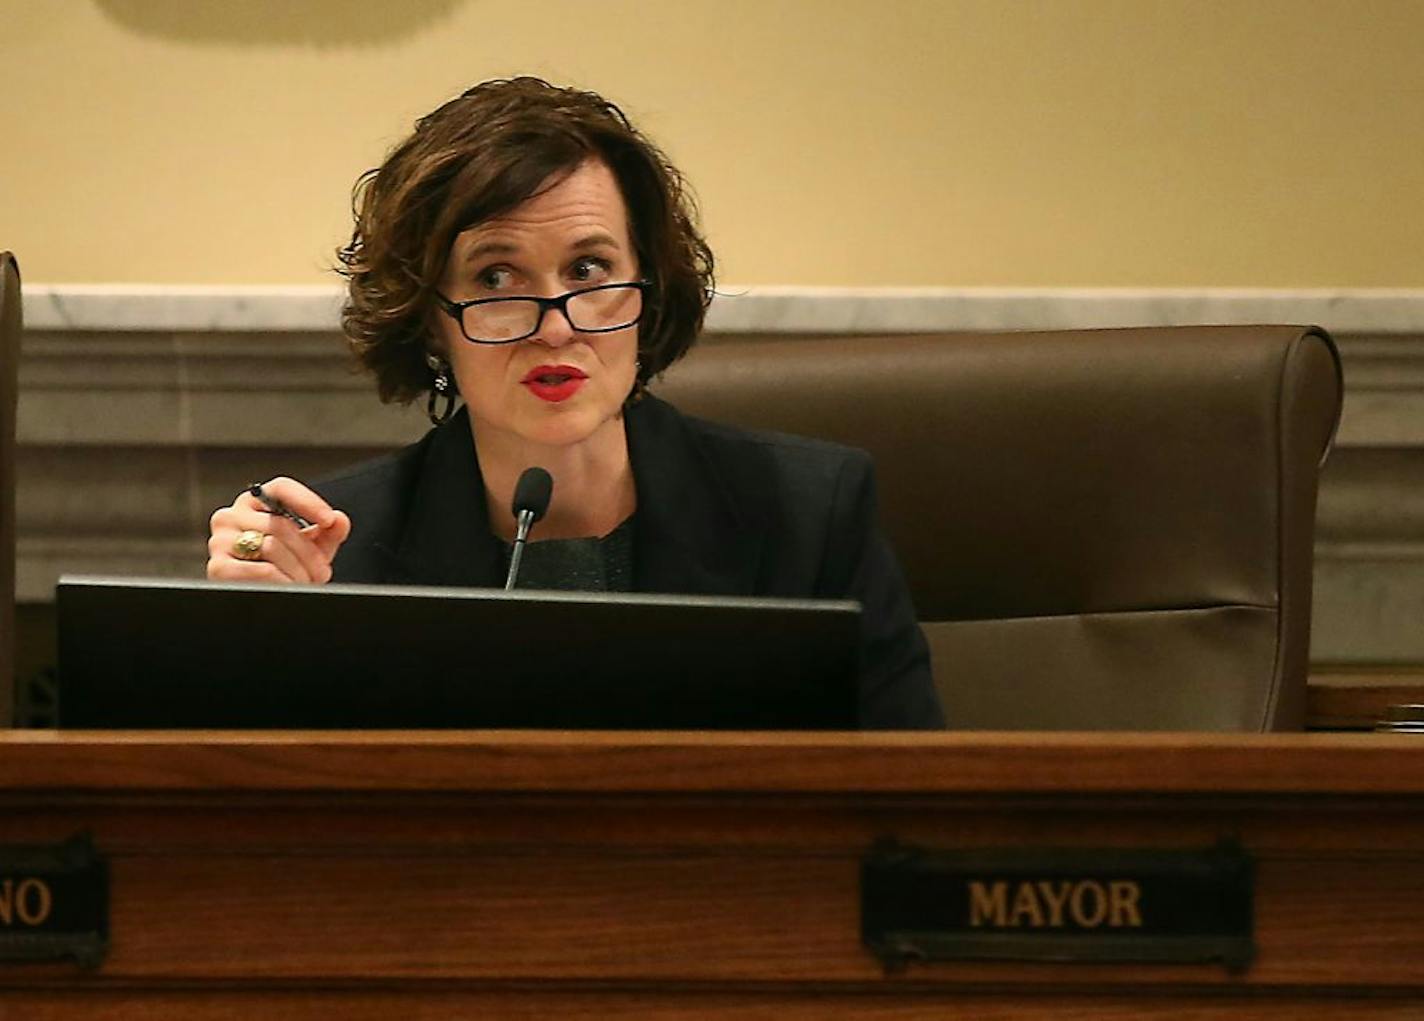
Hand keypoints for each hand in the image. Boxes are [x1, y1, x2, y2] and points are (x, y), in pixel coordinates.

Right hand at [207, 476, 351, 583]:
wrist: (259, 602)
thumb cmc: (285, 568)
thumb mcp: (311, 548)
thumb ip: (329, 532)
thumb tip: (339, 521)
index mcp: (255, 503)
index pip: (281, 488)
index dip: (308, 502)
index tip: (328, 520)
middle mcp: (232, 515)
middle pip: (281, 524)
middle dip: (309, 552)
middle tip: (322, 570)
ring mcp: (221, 540)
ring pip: (272, 547)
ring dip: (299, 569)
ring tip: (307, 580)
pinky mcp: (218, 566)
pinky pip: (261, 570)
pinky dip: (282, 580)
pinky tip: (289, 586)